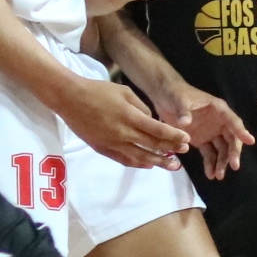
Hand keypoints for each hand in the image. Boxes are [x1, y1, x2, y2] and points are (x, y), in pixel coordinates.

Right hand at [55, 73, 190, 169]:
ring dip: (157, 162)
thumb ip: (141, 108)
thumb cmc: (98, 91)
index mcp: (130, 117)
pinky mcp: (101, 148)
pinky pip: (123, 159)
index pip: (158, 131)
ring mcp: (111, 143)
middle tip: (184, 153)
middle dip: (170, 150)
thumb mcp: (125, 92)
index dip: (174, 137)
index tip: (187, 140)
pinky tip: (148, 165)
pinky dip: (137, 163)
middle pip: (152, 145)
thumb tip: (152, 121)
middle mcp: (123, 133)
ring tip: (171, 166)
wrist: (69, 98)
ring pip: (139, 157)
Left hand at [162, 84, 252, 180]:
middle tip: (234, 166)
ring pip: (222, 149)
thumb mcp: (180, 100)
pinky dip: (210, 164)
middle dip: (233, 153)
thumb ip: (184, 112)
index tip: (251, 142)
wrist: (164, 97)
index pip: (233, 122)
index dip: (242, 131)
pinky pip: (209, 154)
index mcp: (219, 110)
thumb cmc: (176, 94)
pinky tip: (210, 175)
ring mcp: (211, 133)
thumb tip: (185, 123)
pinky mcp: (202, 141)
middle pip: (231, 139)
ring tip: (219, 176)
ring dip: (222, 162)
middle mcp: (219, 122)